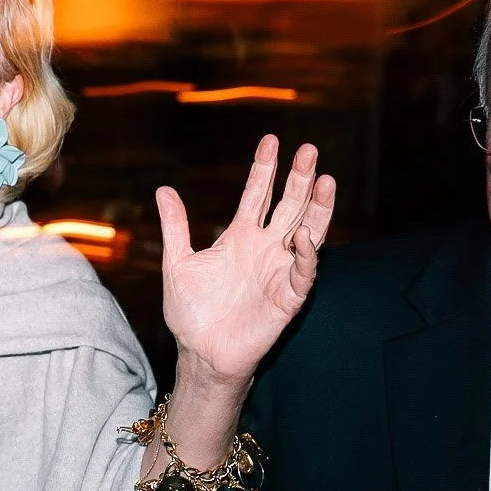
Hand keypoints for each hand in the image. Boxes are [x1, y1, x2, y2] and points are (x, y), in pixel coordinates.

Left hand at [155, 134, 335, 385]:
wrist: (200, 351)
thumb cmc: (191, 311)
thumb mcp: (178, 262)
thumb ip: (176, 226)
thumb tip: (164, 189)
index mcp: (239, 237)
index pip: (257, 194)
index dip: (265, 168)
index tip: (272, 139)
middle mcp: (265, 248)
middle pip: (288, 206)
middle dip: (299, 179)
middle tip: (309, 149)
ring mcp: (278, 270)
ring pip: (307, 232)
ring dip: (317, 208)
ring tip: (326, 180)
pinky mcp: (287, 297)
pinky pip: (303, 272)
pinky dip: (305, 254)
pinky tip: (303, 235)